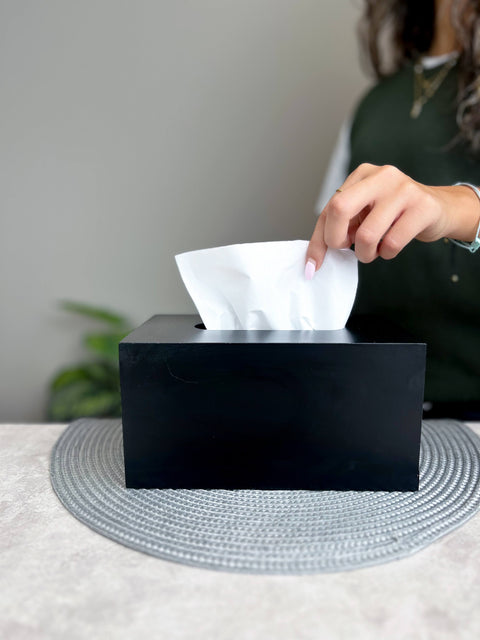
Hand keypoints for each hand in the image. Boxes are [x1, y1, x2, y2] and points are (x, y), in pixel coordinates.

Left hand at [305, 163, 479, 276]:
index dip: (318, 240)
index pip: (329, 208)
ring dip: (366, 253)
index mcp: (362, 175)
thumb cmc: (394, 214)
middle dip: (336, 239)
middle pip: (340, 208)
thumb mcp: (364, 214)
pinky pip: (392, 242)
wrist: (439, 209)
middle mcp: (381, 176)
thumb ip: (339, 228)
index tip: (313, 265)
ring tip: (374, 251)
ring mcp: (404, 189)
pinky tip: (391, 246)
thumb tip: (312, 263)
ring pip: (367, 234)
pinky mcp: (423, 207)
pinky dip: (387, 253)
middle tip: (348, 248)